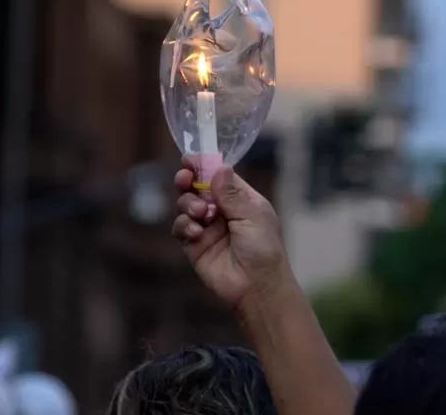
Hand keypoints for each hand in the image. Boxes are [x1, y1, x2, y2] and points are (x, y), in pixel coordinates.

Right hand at [172, 165, 287, 307]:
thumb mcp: (252, 215)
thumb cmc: (264, 250)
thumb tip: (219, 168)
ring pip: (186, 205)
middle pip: (197, 187)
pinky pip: (181, 227)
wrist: (257, 287)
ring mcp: (207, 228)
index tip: (190, 158)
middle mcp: (223, 211)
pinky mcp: (194, 245)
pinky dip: (184, 226)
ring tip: (201, 213)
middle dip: (188, 180)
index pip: (219, 176)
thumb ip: (231, 193)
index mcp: (242, 200)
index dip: (204, 166)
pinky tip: (196, 233)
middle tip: (184, 178)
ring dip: (188, 204)